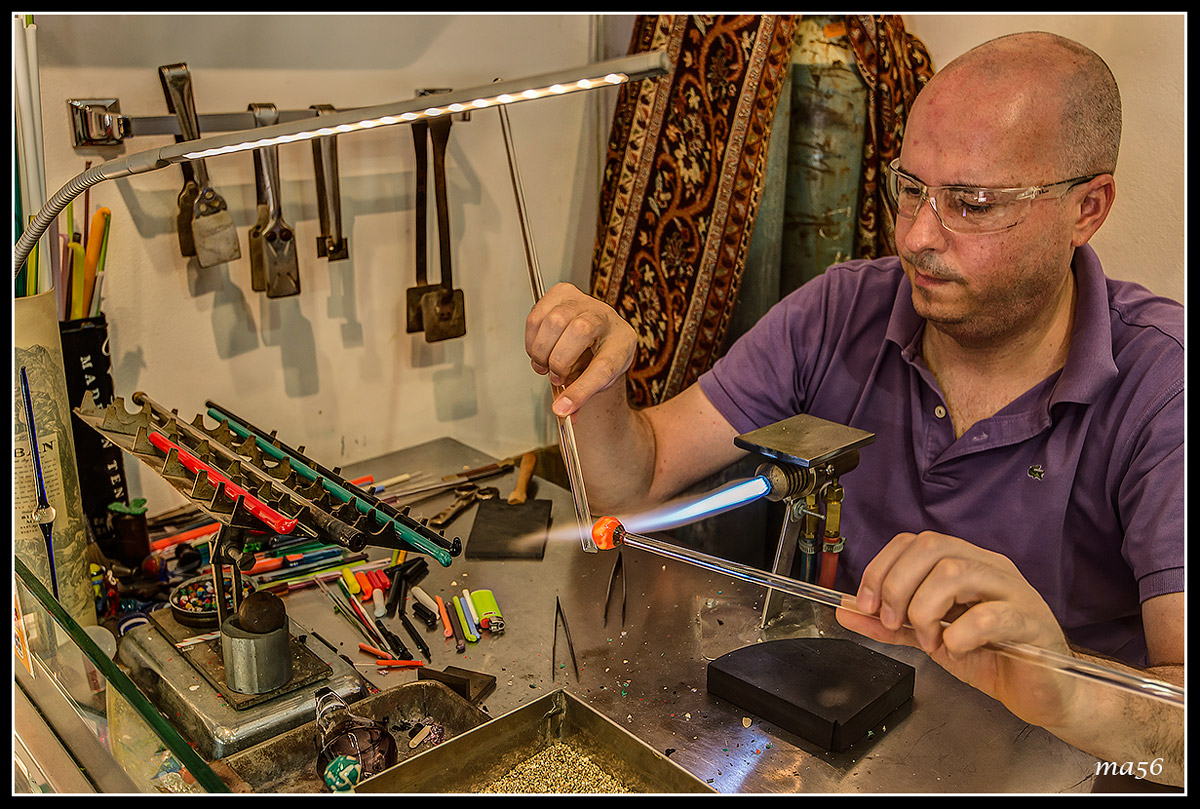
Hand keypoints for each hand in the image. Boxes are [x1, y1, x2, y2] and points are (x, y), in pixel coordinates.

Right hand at [525, 283, 637, 416]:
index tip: (563, 408)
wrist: (599, 333)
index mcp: (622, 342)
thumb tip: (563, 413)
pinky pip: (538, 314)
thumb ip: (582, 397)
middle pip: (580, 332)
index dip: (581, 389)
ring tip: (544, 364)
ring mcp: (584, 300)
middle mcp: (607, 316)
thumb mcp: (599, 380)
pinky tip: (538, 348)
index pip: (604, 366)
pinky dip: (532, 338)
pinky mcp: (562, 292)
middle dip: (559, 362)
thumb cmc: (601, 356)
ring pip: (555, 320)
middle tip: (556, 377)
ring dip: (542, 350)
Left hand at [836, 530, 1079, 727]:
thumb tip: (846, 611)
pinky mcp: (1032, 622)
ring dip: (925, 609)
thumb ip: (889, 624)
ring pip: (955, 572)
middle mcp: (989, 567)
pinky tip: (958, 651)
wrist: (1044, 693)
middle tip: (893, 621)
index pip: (913, 542)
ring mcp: (1013, 591)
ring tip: (928, 639)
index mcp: (964, 563)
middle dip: (897, 585)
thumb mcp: (929, 638)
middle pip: (932, 547)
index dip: (881, 568)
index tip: (865, 604)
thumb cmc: (992, 657)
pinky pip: (989, 615)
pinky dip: (961, 634)